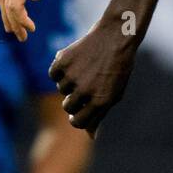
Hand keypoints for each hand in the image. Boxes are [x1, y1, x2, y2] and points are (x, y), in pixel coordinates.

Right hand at [48, 17, 138, 135]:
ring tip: (85, 68)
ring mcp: (73, 76)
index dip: (78, 118)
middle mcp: (85, 91)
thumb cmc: (118, 66)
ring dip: (69, 81)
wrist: (116, 35)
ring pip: (61, 89)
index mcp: (101, 102)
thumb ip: (100, 114)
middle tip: (84, 84)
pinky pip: (53, 74)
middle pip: (68, 106)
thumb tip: (91, 136)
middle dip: (73, 99)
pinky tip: (73, 61)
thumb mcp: (114, 93)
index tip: (79, 111)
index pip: (79, 122)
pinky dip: (60, 69)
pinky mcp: (63, 61)